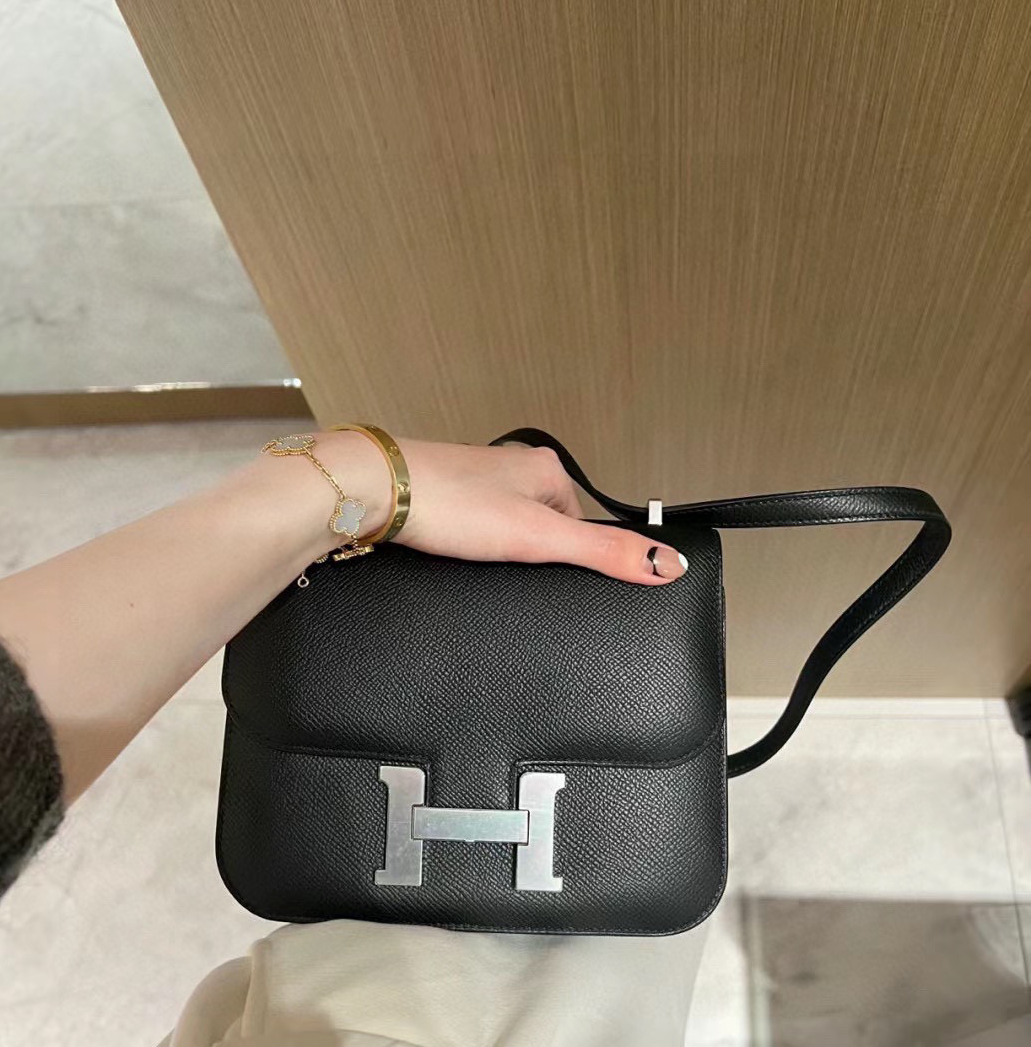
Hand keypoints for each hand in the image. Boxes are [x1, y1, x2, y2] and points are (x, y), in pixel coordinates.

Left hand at [391, 438, 686, 583]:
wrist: (375, 491)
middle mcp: (511, 468)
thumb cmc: (453, 505)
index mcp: (545, 469)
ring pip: (504, 531)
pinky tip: (452, 558)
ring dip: (495, 554)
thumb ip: (604, 552)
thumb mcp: (541, 537)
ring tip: (475, 562)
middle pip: (543, 528)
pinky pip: (469, 533)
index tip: (551, 577)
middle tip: (508, 573)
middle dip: (530, 557)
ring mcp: (473, 481)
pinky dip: (465, 550)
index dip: (568, 559)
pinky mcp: (440, 498)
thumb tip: (670, 564)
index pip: (581, 524)